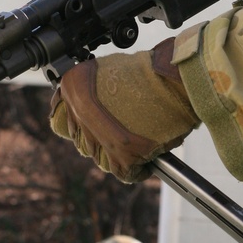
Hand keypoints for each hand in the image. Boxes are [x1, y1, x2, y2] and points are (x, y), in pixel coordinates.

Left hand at [49, 38, 198, 181]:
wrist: (174, 78)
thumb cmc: (152, 71)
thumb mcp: (111, 69)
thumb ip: (95, 88)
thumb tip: (94, 104)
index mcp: (72, 85)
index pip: (68, 117)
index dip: (85, 125)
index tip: (96, 128)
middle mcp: (78, 110)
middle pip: (85, 140)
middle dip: (102, 141)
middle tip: (121, 136)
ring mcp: (99, 137)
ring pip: (101, 158)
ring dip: (117, 156)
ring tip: (135, 146)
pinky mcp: (122, 157)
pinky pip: (125, 173)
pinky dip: (136, 171)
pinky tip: (145, 163)